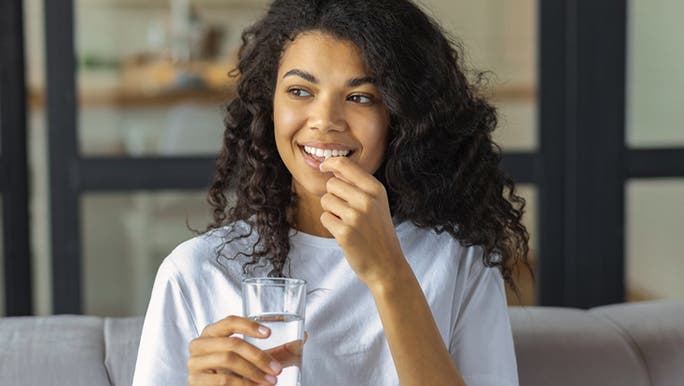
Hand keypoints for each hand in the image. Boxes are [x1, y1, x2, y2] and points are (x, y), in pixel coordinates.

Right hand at [187, 315, 305, 385]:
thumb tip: (304, 336)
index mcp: (213, 332)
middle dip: (259, 356)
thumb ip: (277, 349)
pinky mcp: (195, 381)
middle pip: (232, 343)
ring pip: (228, 361)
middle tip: (277, 369)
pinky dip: (243, 384)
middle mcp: (200, 344)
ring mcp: (194, 363)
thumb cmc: (235, 372)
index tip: (269, 333)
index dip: (249, 325)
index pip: (229, 321)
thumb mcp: (256, 359)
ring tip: (271, 382)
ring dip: (254, 372)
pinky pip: (222, 380)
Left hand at [319, 156, 406, 286]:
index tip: (324, 167)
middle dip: (334, 195)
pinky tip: (344, 233)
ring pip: (326, 200)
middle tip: (346, 211)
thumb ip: (359, 185)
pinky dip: (330, 225)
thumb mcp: (378, 203)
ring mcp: (355, 216)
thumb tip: (334, 168)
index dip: (330, 163)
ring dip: (331, 211)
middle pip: (332, 184)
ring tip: (347, 222)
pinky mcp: (344, 233)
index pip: (346, 165)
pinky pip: (324, 218)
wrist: (387, 265)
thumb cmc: (379, 233)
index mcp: (376, 189)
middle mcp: (367, 200)